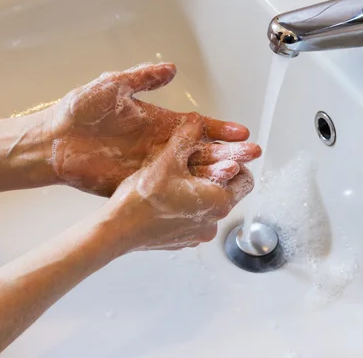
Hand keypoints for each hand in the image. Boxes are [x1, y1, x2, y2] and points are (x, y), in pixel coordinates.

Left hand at [46, 63, 260, 195]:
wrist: (54, 140)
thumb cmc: (80, 111)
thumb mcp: (114, 85)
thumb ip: (144, 77)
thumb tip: (171, 68)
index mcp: (159, 122)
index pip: (197, 127)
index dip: (220, 129)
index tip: (241, 133)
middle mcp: (160, 145)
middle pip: (200, 151)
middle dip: (227, 153)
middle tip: (250, 155)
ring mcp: (151, 166)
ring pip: (189, 171)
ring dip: (213, 172)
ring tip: (236, 174)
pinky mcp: (138, 183)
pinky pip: (168, 188)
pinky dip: (188, 191)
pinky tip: (206, 194)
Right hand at [103, 114, 253, 252]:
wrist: (116, 230)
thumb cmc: (142, 199)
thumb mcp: (167, 160)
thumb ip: (186, 137)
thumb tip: (197, 121)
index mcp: (219, 202)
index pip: (246, 180)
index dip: (236, 162)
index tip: (223, 154)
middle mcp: (214, 222)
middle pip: (229, 193)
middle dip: (219, 176)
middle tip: (200, 161)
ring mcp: (198, 235)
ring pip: (210, 207)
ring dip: (202, 191)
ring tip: (181, 177)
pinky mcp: (183, 241)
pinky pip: (194, 220)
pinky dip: (188, 207)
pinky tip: (169, 196)